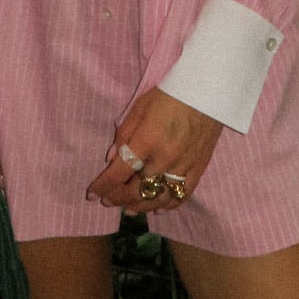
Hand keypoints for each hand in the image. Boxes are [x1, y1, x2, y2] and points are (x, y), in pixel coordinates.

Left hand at [87, 89, 222, 215]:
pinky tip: (157, 209)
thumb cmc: (169, 94)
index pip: (119, 172)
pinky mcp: (199, 167)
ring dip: (141, 206)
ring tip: (128, 209)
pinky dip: (168, 205)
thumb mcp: (140, 106)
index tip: (91, 194)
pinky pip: (183, 194)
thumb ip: (124, 133)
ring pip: (159, 197)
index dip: (102, 186)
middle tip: (107, 202)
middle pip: (137, 189)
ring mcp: (184, 165)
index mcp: (147, 140)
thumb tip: (111, 159)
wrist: (207, 89)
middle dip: (118, 199)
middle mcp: (165, 157)